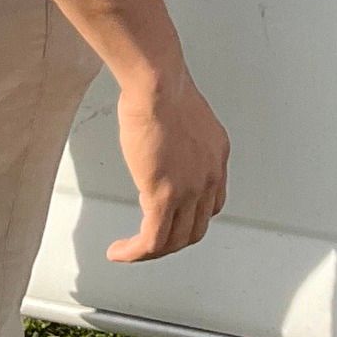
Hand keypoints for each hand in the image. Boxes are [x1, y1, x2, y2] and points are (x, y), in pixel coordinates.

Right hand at [106, 72, 229, 262]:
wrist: (158, 84)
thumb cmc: (162, 86)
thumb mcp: (182, 116)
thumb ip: (178, 138)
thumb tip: (161, 148)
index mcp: (216, 154)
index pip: (212, 202)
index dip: (190, 216)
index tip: (171, 218)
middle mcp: (210, 175)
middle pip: (196, 227)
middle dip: (171, 239)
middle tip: (148, 241)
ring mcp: (190, 189)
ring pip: (174, 240)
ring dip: (151, 250)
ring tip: (130, 249)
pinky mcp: (164, 196)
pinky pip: (152, 241)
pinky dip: (135, 252)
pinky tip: (120, 251)